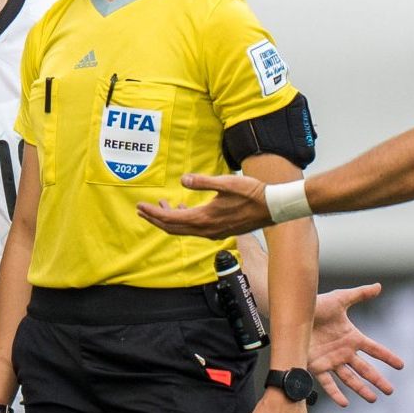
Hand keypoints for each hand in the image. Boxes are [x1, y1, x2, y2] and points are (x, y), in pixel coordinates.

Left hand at [139, 172, 269, 238]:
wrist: (273, 207)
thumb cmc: (252, 193)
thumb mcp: (226, 183)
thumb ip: (202, 182)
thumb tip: (182, 179)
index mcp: (204, 219)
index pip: (171, 218)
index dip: (153, 213)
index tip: (140, 206)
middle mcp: (206, 230)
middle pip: (173, 228)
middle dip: (155, 219)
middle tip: (141, 211)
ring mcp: (213, 232)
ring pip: (183, 230)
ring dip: (168, 220)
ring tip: (158, 207)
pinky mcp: (219, 231)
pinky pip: (194, 229)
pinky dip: (183, 221)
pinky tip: (182, 208)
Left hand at [310, 283, 403, 406]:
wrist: (293, 313)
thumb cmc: (316, 305)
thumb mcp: (340, 299)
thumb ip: (360, 294)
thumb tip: (378, 286)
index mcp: (352, 338)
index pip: (374, 349)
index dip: (387, 357)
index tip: (401, 365)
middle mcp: (343, 352)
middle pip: (365, 369)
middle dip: (377, 380)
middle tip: (390, 391)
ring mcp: (331, 360)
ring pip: (349, 379)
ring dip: (361, 389)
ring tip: (373, 399)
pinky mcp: (316, 366)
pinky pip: (328, 383)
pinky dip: (336, 393)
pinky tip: (344, 403)